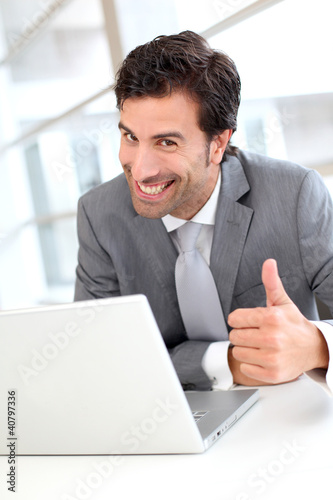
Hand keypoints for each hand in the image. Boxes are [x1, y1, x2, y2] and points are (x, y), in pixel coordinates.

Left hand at [228, 259, 328, 384]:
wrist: (313, 348)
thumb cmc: (294, 325)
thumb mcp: (282, 302)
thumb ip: (271, 282)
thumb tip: (269, 263)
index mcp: (272, 318)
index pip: (234, 319)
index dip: (240, 320)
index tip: (249, 322)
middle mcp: (272, 338)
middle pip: (235, 336)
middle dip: (242, 334)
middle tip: (256, 334)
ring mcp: (272, 358)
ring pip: (238, 352)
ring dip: (246, 349)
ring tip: (259, 346)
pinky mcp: (272, 374)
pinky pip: (245, 368)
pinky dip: (251, 365)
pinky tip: (262, 358)